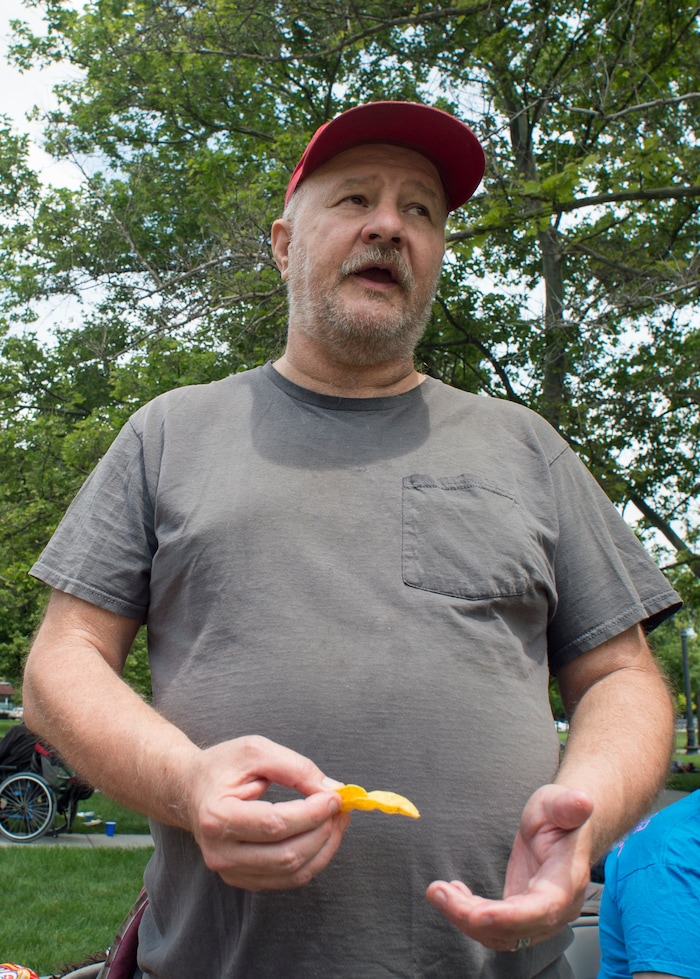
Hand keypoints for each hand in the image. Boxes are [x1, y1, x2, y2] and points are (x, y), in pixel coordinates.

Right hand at [187, 734, 349, 889]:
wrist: (192, 790)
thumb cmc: (222, 767)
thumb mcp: (255, 751)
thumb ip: (295, 768)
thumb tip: (331, 789)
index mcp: (217, 817)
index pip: (275, 825)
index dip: (311, 813)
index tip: (335, 796)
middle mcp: (220, 852)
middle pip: (286, 854)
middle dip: (323, 830)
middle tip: (340, 807)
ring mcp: (230, 871)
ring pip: (292, 872)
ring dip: (324, 846)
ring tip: (336, 819)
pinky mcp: (242, 879)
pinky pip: (288, 880)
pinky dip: (313, 859)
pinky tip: (321, 834)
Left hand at [426, 784, 593, 951]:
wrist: (563, 827)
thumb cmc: (561, 815)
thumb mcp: (560, 802)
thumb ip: (568, 805)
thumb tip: (582, 801)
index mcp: (566, 881)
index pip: (541, 909)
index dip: (510, 917)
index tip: (478, 915)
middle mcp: (555, 908)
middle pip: (514, 929)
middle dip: (473, 917)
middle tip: (440, 893)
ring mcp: (538, 916)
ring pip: (500, 934)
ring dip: (465, 918)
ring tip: (439, 892)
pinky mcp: (521, 914)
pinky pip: (494, 927)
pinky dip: (469, 915)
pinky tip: (453, 893)